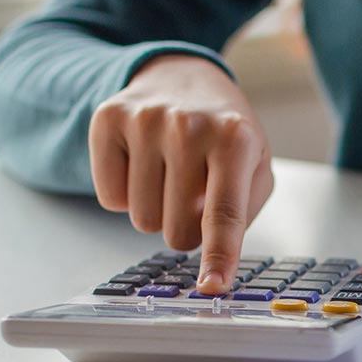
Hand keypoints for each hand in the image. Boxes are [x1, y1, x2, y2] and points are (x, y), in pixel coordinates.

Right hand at [90, 54, 273, 293]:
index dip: (218, 255)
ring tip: (168, 173)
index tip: (213, 287)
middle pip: (176, 230)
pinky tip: (140, 163)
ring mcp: (145, 119)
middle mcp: (189, 125)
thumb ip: (242, 213)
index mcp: (235, 138)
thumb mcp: (254, 164)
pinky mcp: (108, 119)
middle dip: (185, 227)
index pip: (224, 212)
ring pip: (140, 219)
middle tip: (192, 193)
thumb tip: (214, 264)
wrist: (181, 75)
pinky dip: (124, 194)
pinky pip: (108, 199)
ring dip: (155, 210)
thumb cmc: (222, 131)